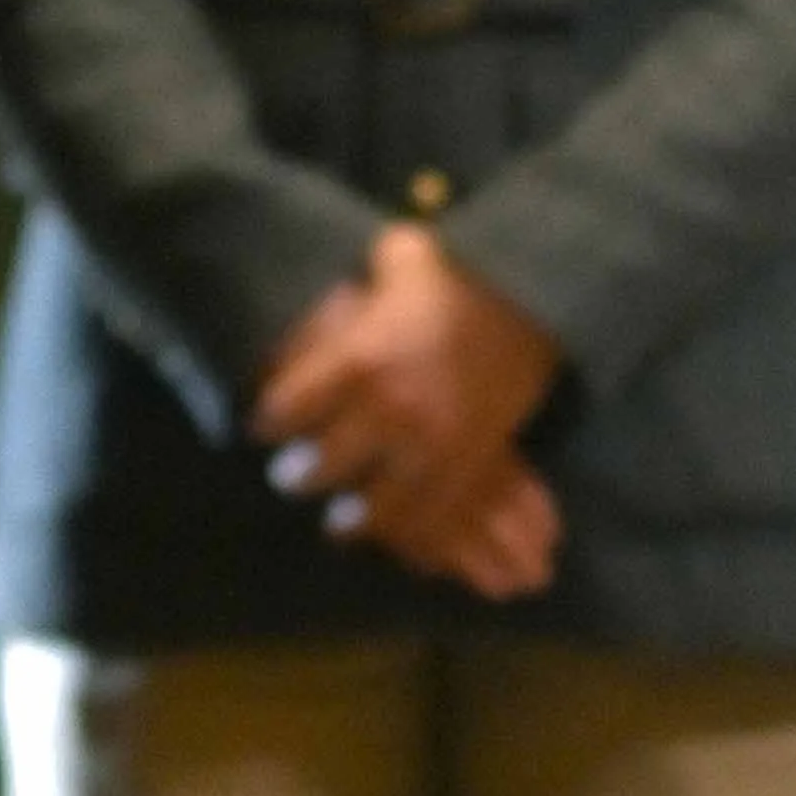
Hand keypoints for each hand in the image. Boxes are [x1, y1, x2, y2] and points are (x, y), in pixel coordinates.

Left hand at [251, 228, 567, 600]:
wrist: (533, 297)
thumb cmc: (453, 274)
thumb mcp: (392, 259)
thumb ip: (351, 283)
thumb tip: (321, 295)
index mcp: (362, 359)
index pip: (292, 406)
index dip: (270, 421)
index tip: (262, 427)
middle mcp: (392, 409)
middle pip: (328, 462)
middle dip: (301, 475)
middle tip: (287, 479)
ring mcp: (434, 443)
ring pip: (380, 501)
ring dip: (354, 518)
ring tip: (337, 522)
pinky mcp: (471, 462)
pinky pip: (436, 511)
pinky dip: (415, 531)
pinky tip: (399, 536)